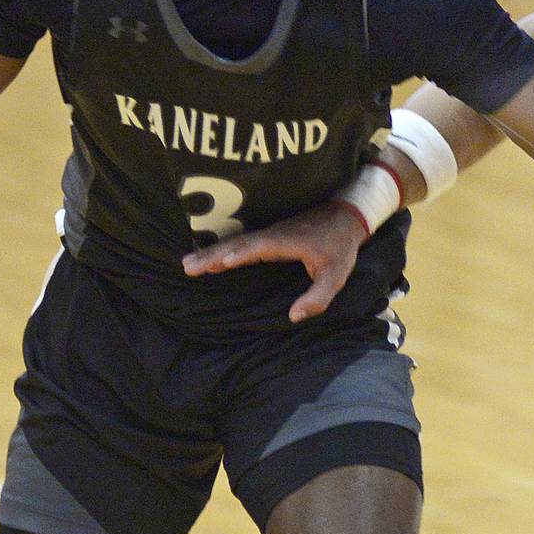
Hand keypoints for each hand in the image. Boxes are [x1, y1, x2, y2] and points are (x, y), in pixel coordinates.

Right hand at [182, 200, 367, 322]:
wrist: (346, 217)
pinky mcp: (268, 235)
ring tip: (187, 263)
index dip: (241, 254)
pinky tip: (208, 256)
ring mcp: (269, 232)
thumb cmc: (340, 247)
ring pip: (235, 242)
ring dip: (211, 251)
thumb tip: (293, 317)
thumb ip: (318, 298)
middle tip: (188, 267)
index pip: (260, 247)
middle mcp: (273, 234)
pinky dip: (221, 248)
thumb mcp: (336, 275)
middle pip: (238, 244)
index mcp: (287, 242)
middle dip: (213, 255)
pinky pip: (240, 242)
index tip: (221, 263)